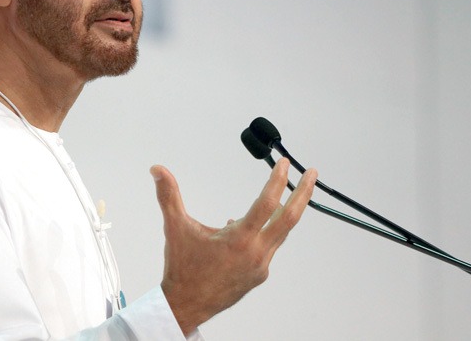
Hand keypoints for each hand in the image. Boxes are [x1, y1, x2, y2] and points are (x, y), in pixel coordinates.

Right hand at [151, 159, 316, 334]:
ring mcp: (260, 266)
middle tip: (312, 174)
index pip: (267, 203)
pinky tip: (248, 226)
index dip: (277, 180)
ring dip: (286, 212)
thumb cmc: (182, 270)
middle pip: (289, 218)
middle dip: (303, 193)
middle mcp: (256, 253)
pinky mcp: (259, 275)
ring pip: (280, 233)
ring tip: (286, 194)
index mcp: (239, 240)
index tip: (283, 164)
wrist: (186, 306)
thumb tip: (158, 170)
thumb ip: (168, 196)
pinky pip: (268, 247)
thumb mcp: (175, 228)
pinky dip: (265, 231)